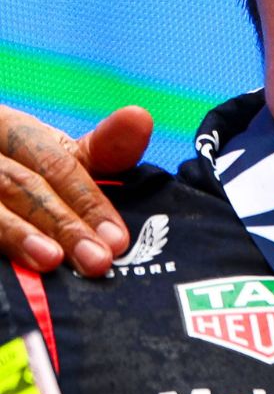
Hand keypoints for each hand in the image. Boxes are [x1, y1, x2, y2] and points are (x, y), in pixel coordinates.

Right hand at [0, 106, 153, 275]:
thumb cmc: (22, 171)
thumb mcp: (56, 157)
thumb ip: (103, 148)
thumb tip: (140, 117)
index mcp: (8, 128)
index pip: (53, 162)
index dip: (87, 200)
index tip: (117, 239)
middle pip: (19, 185)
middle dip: (61, 223)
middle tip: (96, 261)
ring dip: (16, 234)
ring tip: (49, 260)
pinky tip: (10, 276)